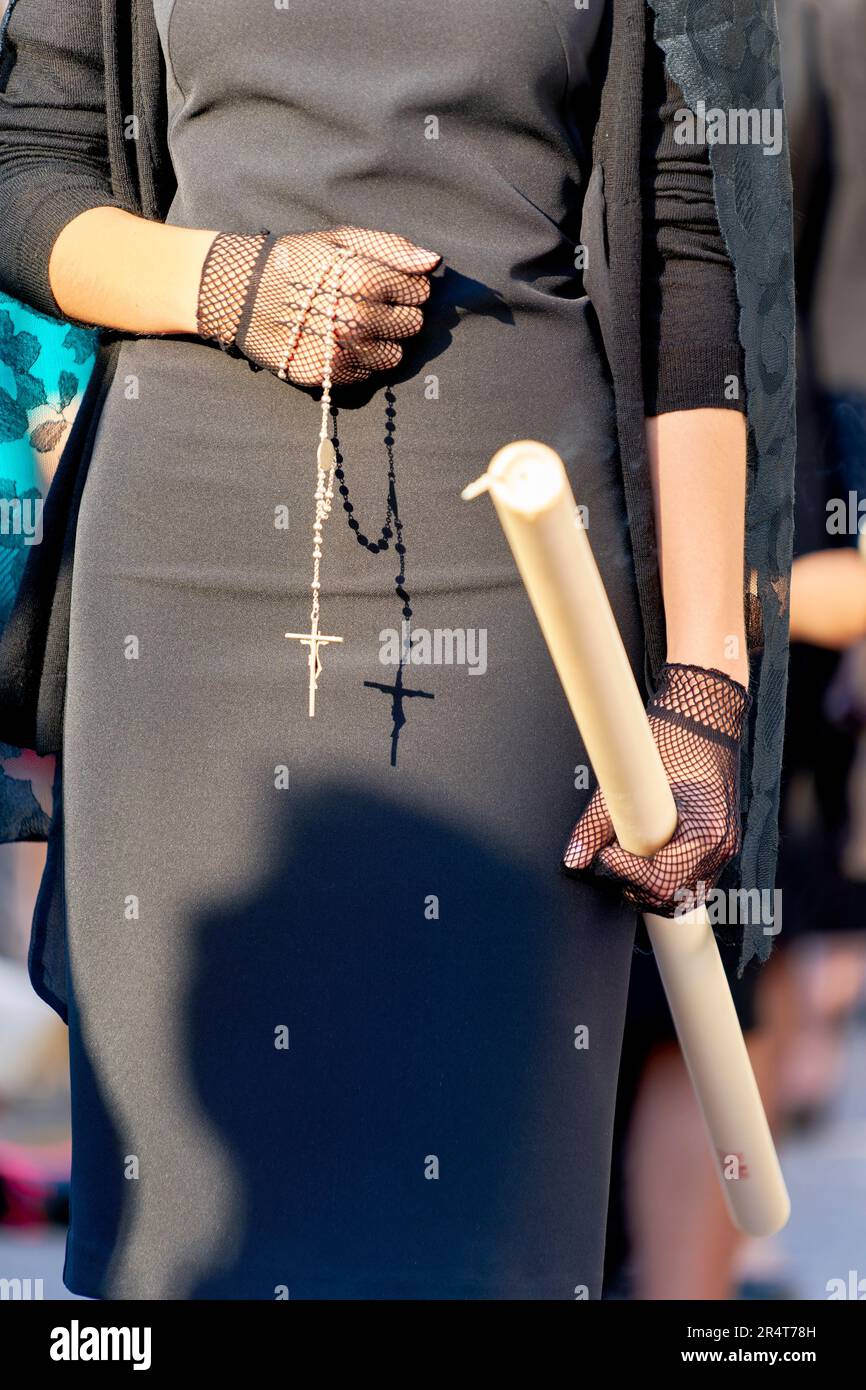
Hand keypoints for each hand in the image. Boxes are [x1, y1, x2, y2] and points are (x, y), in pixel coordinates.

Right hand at [196, 225, 439, 385]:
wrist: (239, 294)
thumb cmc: (295, 260)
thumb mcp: (338, 240)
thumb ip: (390, 248)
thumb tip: (433, 262)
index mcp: (365, 279)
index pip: (420, 290)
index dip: (406, 285)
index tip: (385, 282)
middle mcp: (358, 319)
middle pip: (412, 324)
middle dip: (398, 313)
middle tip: (369, 304)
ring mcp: (344, 351)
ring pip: (396, 355)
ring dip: (383, 342)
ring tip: (356, 326)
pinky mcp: (329, 375)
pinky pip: (368, 374)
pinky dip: (361, 361)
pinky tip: (339, 343)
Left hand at [561, 663, 750, 915]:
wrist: (703, 713)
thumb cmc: (674, 737)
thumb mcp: (629, 778)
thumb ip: (597, 822)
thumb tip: (574, 858)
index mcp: (707, 831)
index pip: (664, 881)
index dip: (627, 873)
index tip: (604, 853)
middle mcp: (720, 846)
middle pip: (673, 896)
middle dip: (636, 886)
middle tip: (607, 859)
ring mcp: (721, 847)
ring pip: (681, 891)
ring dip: (648, 885)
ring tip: (621, 859)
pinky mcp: (714, 842)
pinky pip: (689, 875)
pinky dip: (663, 875)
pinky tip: (641, 856)